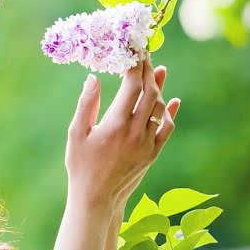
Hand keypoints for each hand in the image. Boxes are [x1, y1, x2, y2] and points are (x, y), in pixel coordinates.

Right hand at [64, 51, 180, 209]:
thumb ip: (86, 104)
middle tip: (145, 55)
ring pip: (161, 109)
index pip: (132, 86)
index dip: (135, 65)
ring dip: (159, 88)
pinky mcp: (153, 154)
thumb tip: (93, 77)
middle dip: (148, 71)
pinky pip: (167, 129)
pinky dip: (171, 112)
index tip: (133, 50)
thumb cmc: (81, 165)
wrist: (96, 198)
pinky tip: (173, 100)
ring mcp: (148, 144)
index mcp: (116, 124)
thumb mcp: (76, 133)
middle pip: (150, 93)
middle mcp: (136, 132)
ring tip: (157, 70)